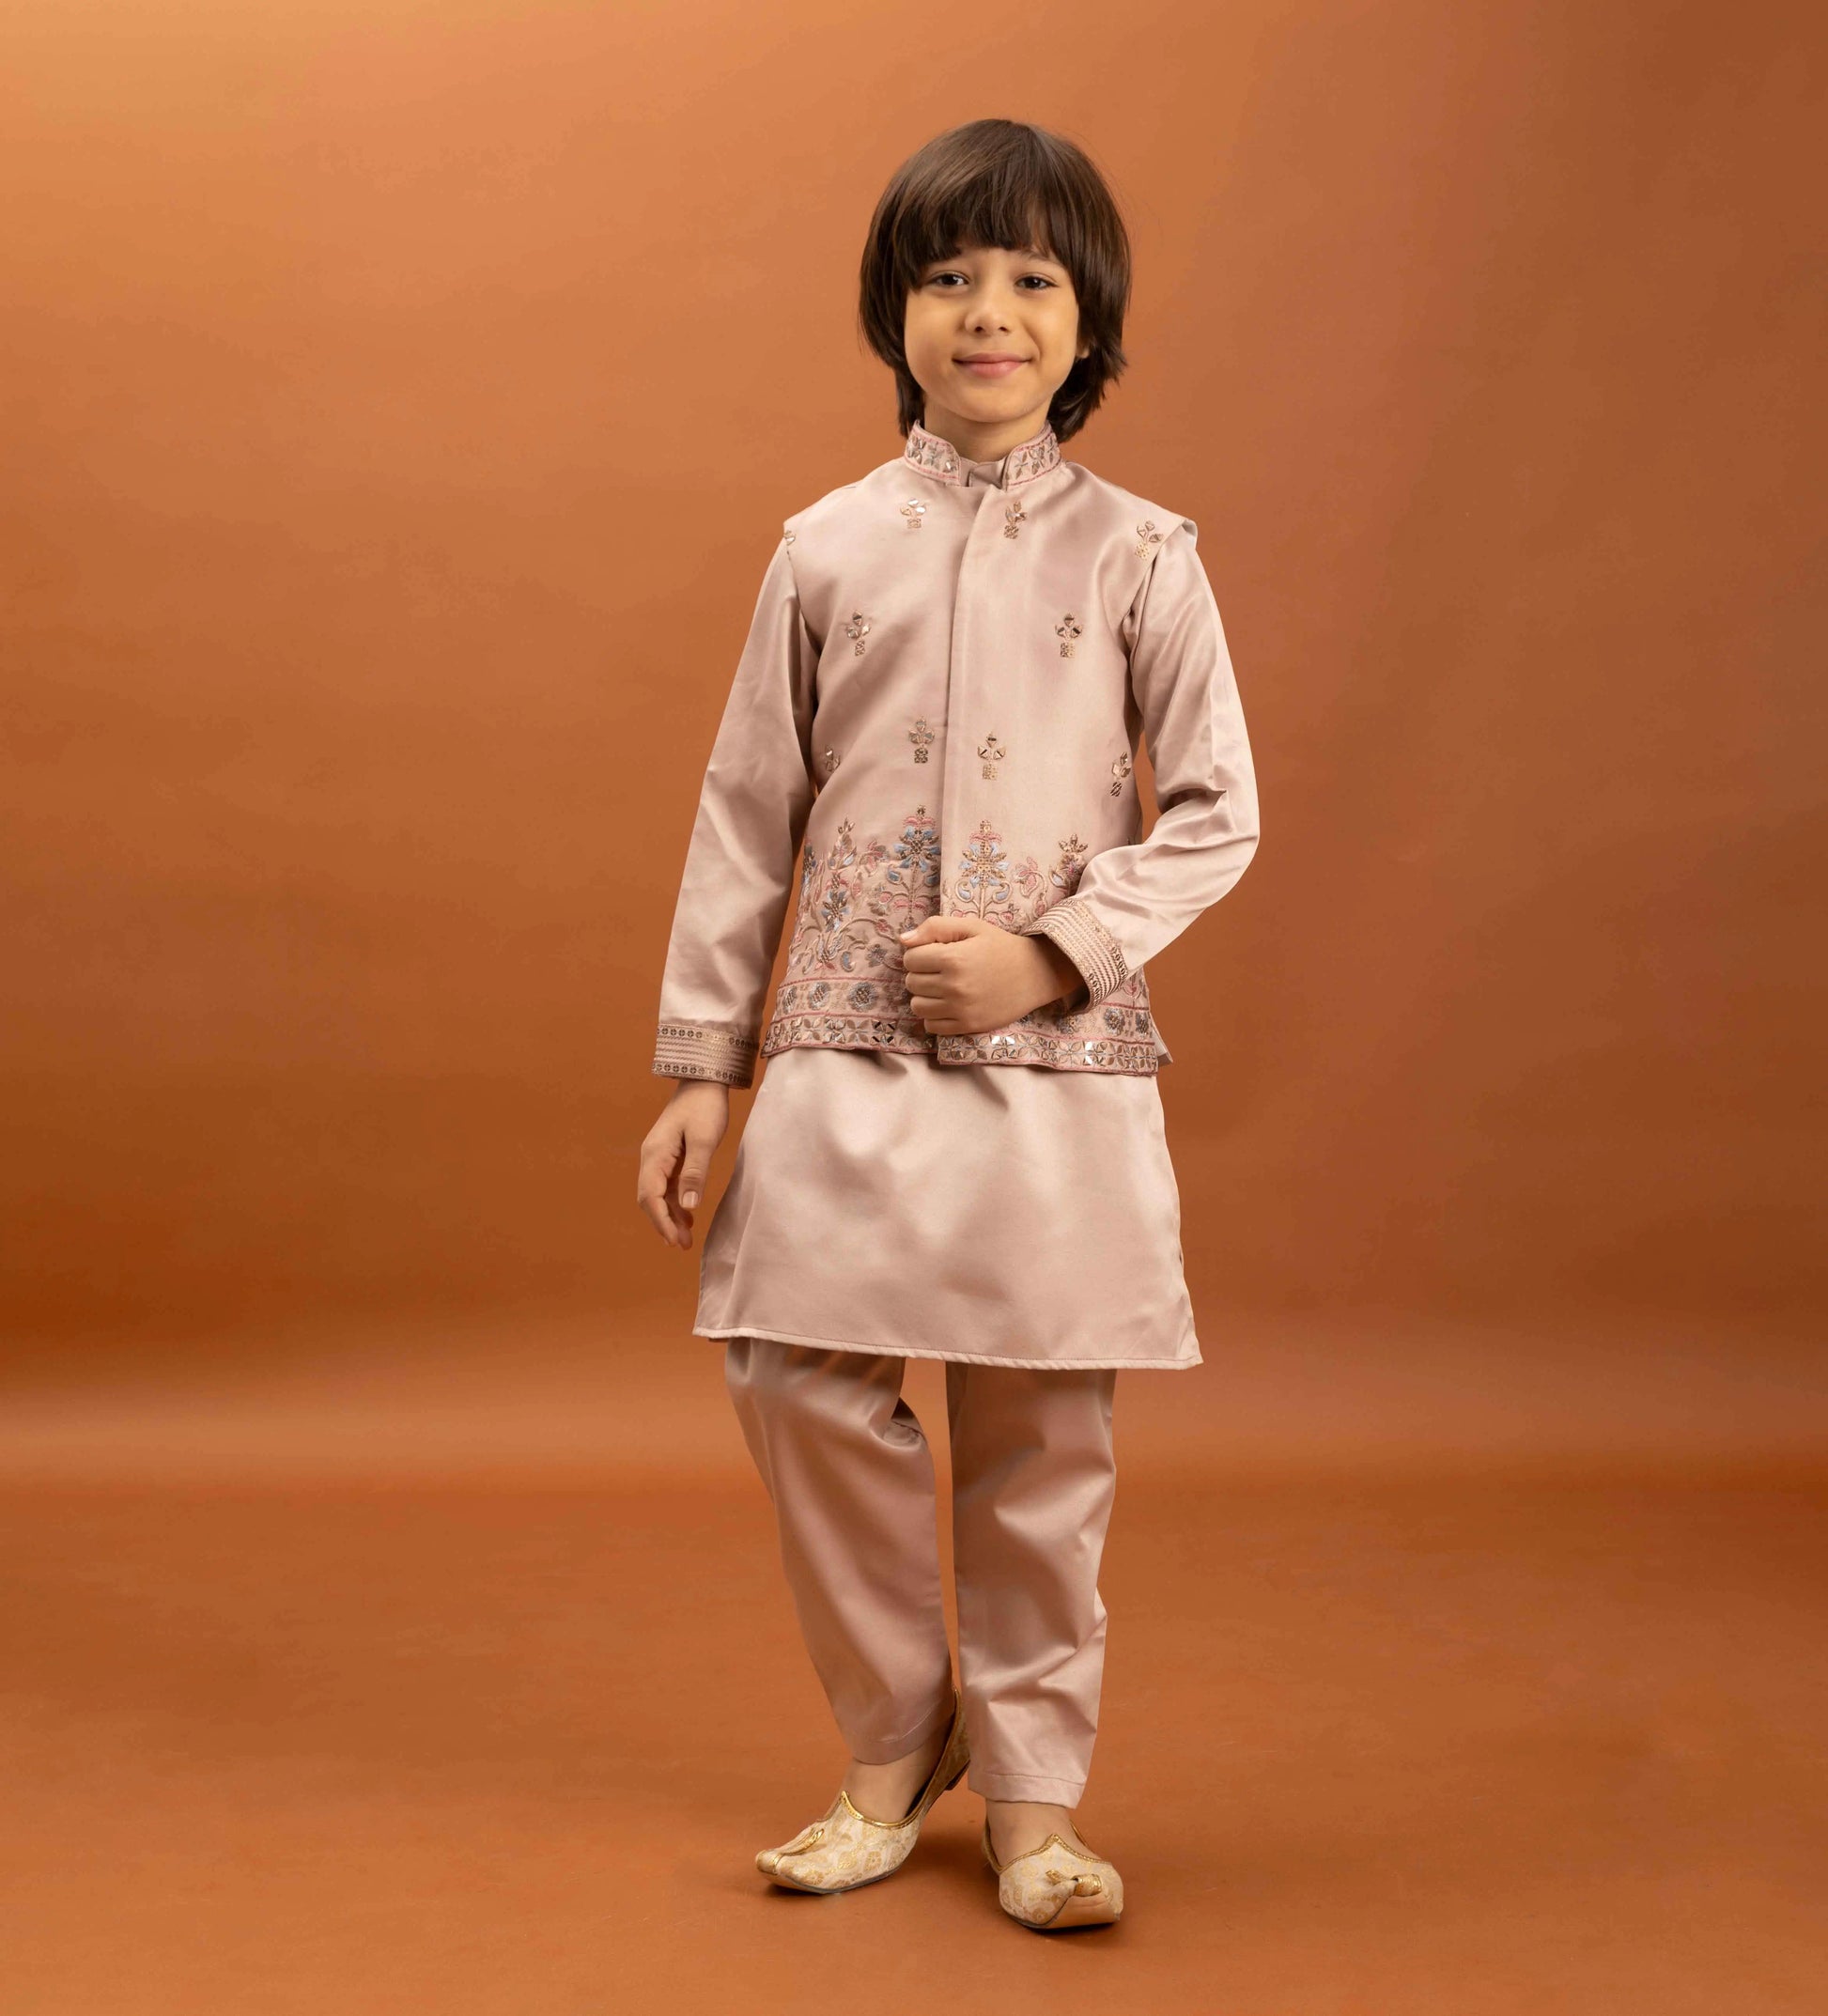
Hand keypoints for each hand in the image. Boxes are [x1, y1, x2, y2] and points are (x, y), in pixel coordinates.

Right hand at [637, 1080, 730, 1248]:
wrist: (704, 1080)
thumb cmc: (705, 1106)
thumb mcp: (704, 1140)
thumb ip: (695, 1174)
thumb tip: (687, 1207)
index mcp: (655, 1154)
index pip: (650, 1196)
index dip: (661, 1221)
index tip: (675, 1241)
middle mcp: (651, 1157)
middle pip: (649, 1198)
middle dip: (663, 1223)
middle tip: (682, 1245)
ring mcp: (659, 1156)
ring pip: (658, 1194)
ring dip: (669, 1215)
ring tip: (685, 1237)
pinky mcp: (670, 1155)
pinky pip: (667, 1184)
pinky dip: (675, 1202)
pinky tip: (688, 1215)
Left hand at [898, 915, 1084, 1034]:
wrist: (1036, 973)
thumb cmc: (1000, 946)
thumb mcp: (971, 926)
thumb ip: (935, 928)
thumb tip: (903, 940)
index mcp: (952, 958)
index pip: (910, 959)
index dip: (919, 954)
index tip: (936, 953)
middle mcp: (953, 986)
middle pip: (911, 983)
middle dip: (921, 974)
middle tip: (941, 970)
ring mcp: (960, 1009)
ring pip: (917, 1007)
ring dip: (924, 997)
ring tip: (942, 988)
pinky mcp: (968, 1026)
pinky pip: (931, 1027)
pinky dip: (934, 1017)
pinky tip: (948, 1005)